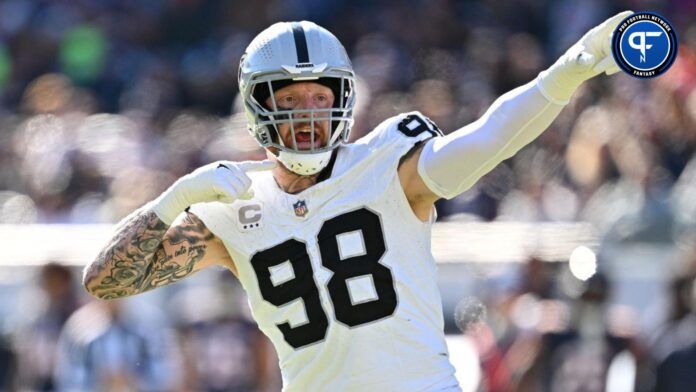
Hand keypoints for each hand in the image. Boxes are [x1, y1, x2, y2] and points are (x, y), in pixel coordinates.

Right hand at [151, 160, 275, 223]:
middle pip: (248, 184)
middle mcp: (229, 166)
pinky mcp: (217, 179)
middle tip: (224, 194)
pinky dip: (226, 198)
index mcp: (231, 167)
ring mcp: (223, 171)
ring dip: (231, 197)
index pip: (249, 165)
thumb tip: (253, 193)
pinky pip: (232, 194)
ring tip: (218, 193)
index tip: (274, 165)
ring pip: (241, 189)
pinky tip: (217, 196)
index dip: (262, 166)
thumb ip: (239, 191)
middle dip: (239, 193)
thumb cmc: (205, 190)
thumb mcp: (224, 190)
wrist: (186, 190)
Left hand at [538, 10, 633, 102]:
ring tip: (602, 69)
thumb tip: (589, 59)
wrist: (573, 70)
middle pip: (622, 39)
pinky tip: (608, 71)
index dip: (623, 19)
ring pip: (625, 50)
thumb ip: (581, 60)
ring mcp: (613, 45)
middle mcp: (607, 37)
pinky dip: (620, 65)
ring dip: (618, 61)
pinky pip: (626, 58)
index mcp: (597, 34)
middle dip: (619, 51)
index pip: (612, 23)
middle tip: (602, 64)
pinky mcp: (616, 54)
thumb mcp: (574, 62)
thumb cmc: (571, 62)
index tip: (630, 16)